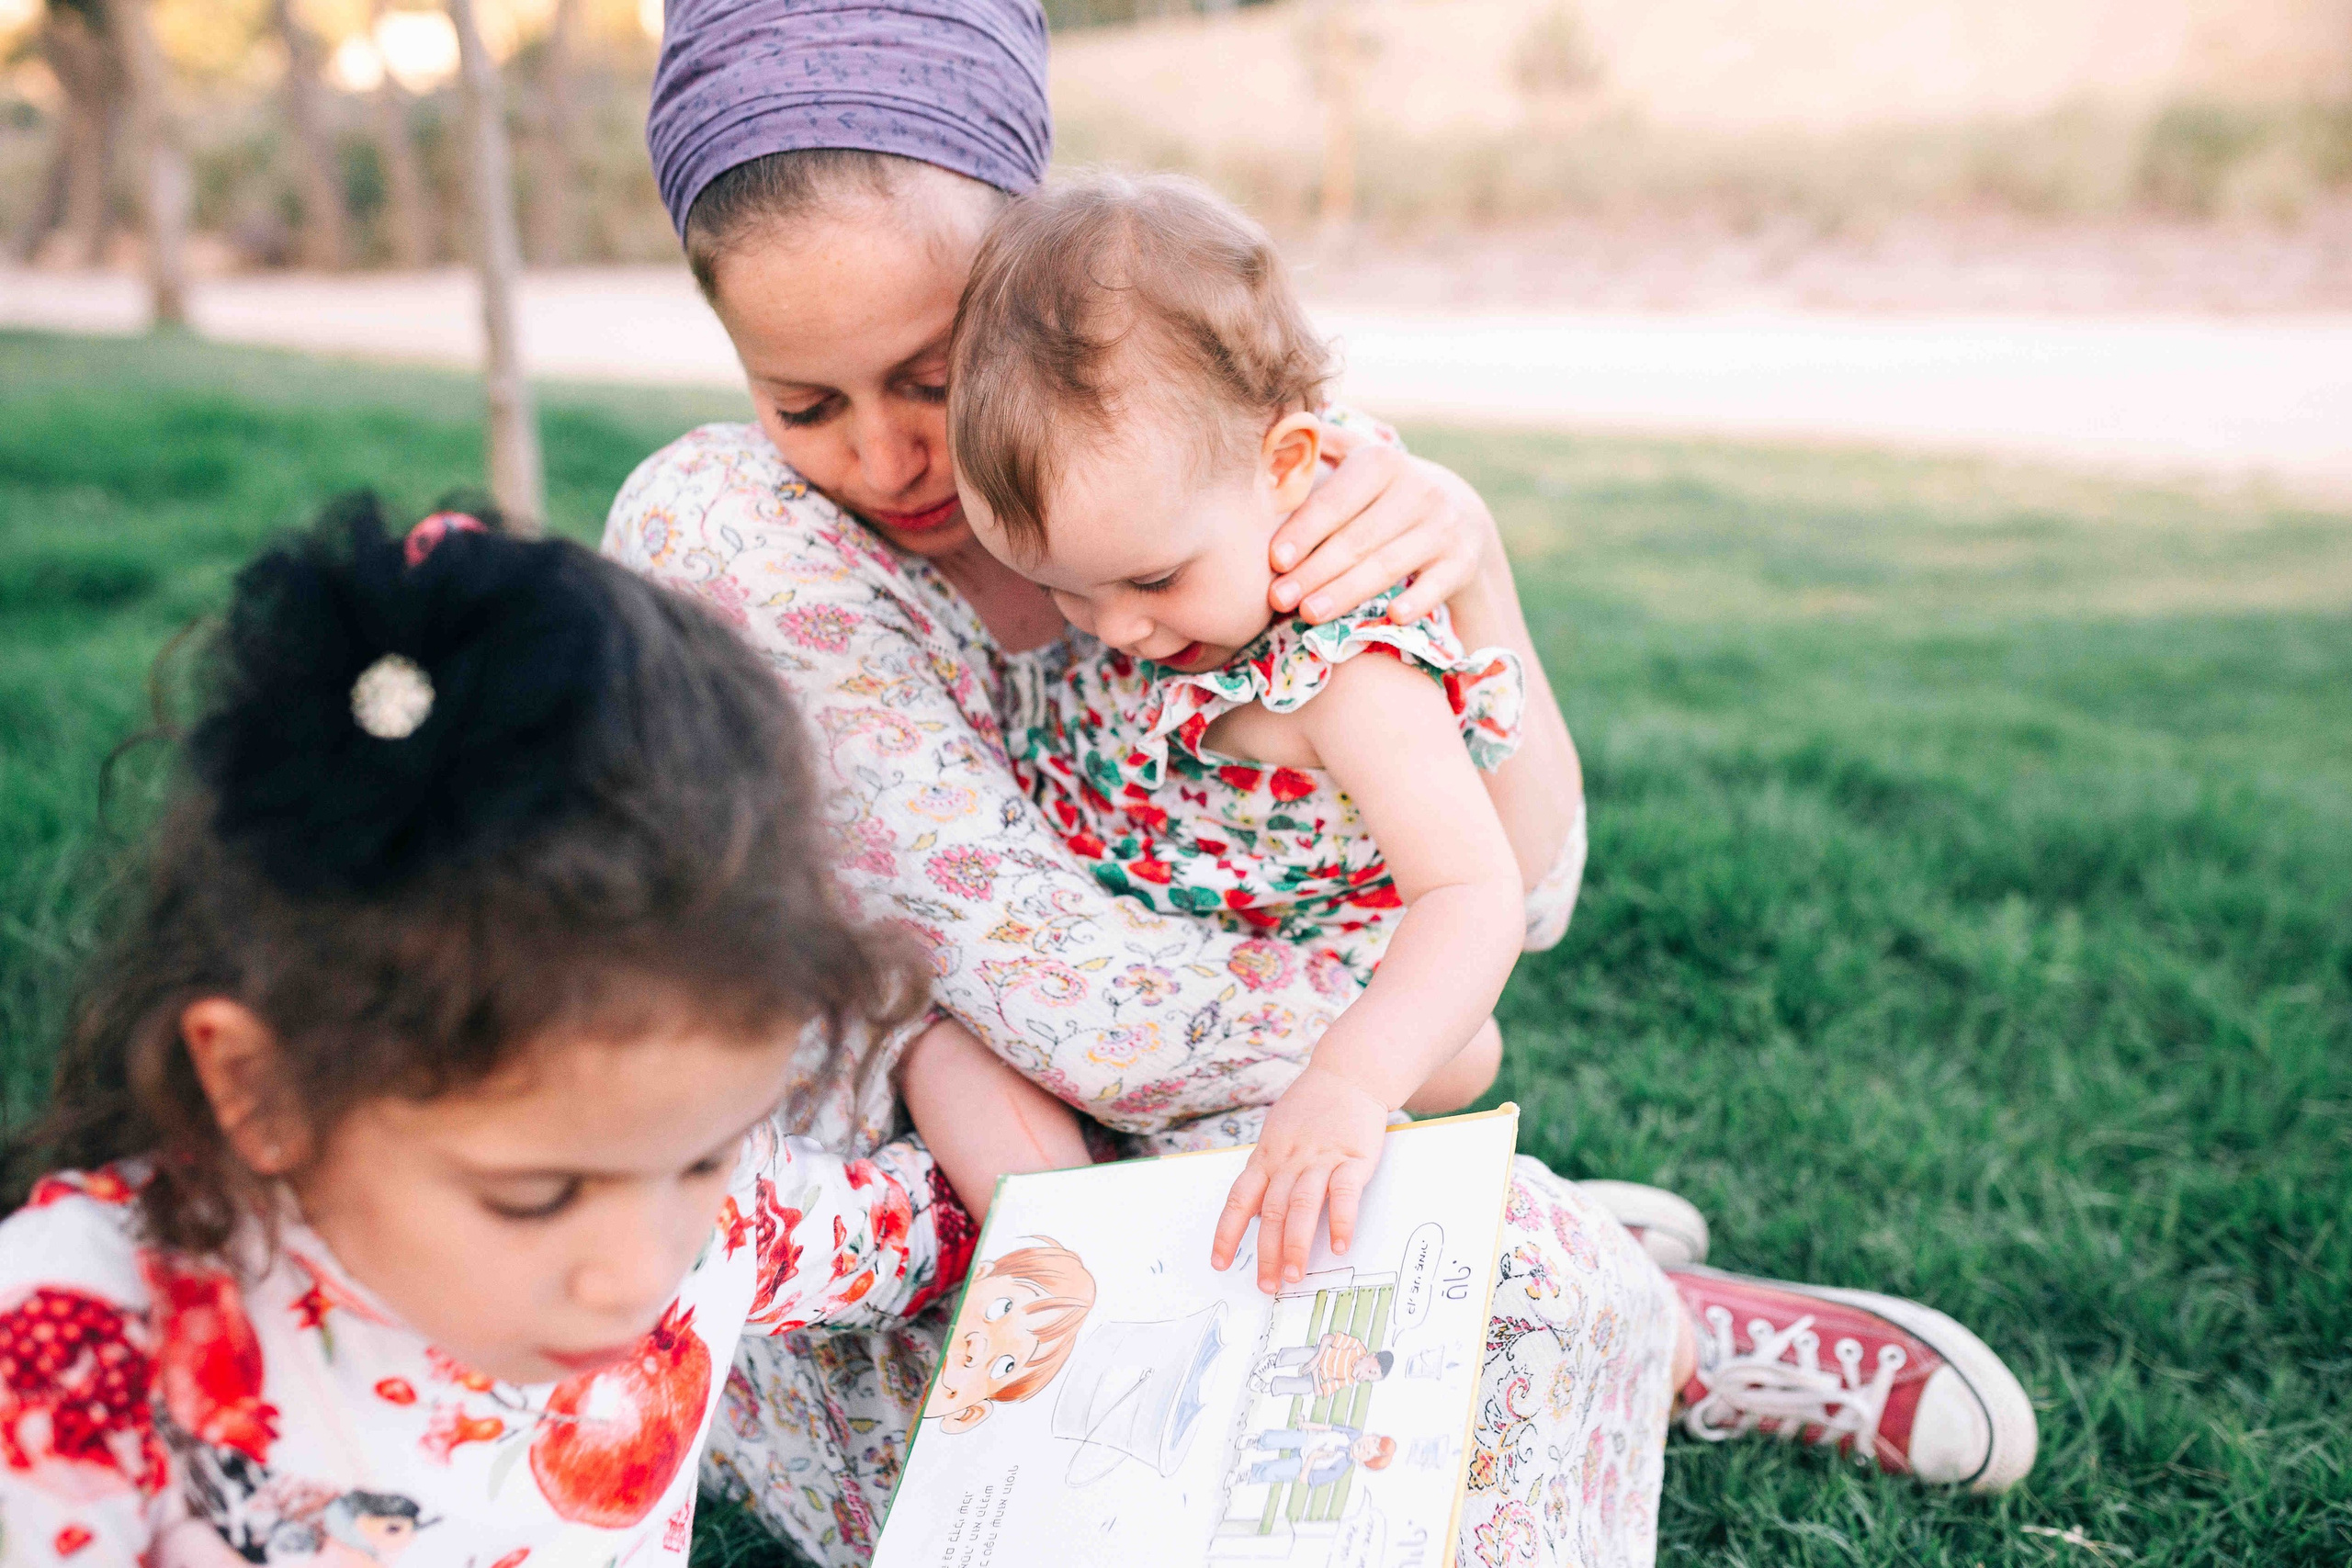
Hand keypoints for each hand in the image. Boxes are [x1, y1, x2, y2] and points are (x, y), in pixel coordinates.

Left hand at [1210, 1066, 1389, 1292]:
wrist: (1348, 1074)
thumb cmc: (1312, 1107)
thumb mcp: (1277, 1134)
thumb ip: (1267, 1172)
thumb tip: (1254, 1213)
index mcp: (1267, 1156)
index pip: (1240, 1199)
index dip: (1227, 1233)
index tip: (1220, 1263)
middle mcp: (1290, 1160)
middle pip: (1272, 1211)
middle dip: (1266, 1252)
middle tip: (1266, 1286)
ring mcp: (1321, 1159)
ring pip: (1302, 1206)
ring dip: (1296, 1244)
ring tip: (1293, 1276)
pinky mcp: (1353, 1158)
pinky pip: (1345, 1194)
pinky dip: (1341, 1221)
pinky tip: (1339, 1246)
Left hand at [1268, 420, 1497, 627]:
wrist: (1457, 511)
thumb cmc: (1382, 489)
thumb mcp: (1356, 455)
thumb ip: (1317, 444)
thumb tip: (1274, 428)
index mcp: (1381, 462)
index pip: (1336, 500)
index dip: (1305, 531)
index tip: (1274, 559)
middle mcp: (1417, 490)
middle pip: (1358, 539)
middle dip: (1314, 571)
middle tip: (1278, 599)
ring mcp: (1443, 527)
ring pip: (1388, 565)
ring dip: (1346, 592)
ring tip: (1309, 614)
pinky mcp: (1462, 560)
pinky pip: (1437, 584)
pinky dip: (1418, 600)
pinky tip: (1393, 616)